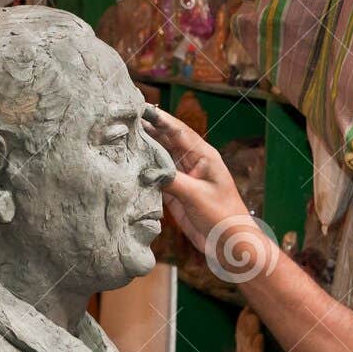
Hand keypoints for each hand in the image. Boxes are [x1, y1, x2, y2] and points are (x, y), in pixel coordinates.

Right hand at [142, 105, 272, 280]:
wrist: (229, 243)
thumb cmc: (222, 217)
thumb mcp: (197, 196)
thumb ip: (173, 181)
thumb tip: (148, 171)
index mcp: (204, 156)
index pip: (179, 131)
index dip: (160, 119)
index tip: (142, 108)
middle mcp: (192, 163)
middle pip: (167, 141)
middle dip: (148, 130)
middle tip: (125, 119)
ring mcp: (183, 178)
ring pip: (160, 158)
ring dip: (144, 150)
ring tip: (122, 138)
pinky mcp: (176, 194)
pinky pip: (157, 178)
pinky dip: (144, 172)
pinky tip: (129, 165)